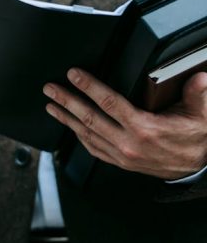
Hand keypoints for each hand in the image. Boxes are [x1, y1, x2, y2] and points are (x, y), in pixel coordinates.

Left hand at [43, 68, 206, 179]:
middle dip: (67, 101)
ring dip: (66, 118)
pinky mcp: (120, 162)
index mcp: (145, 129)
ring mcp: (121, 155)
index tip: (74, 74)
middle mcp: (128, 143)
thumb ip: (197, 94)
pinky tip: (69, 126)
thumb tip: (199, 77)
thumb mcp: (201, 114)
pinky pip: (92, 148)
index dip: (89, 86)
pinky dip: (78, 136)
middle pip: (89, 118)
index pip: (109, 103)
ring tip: (51, 105)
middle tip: (50, 89)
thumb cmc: (196, 138)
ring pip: (86, 134)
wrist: (197, 167)